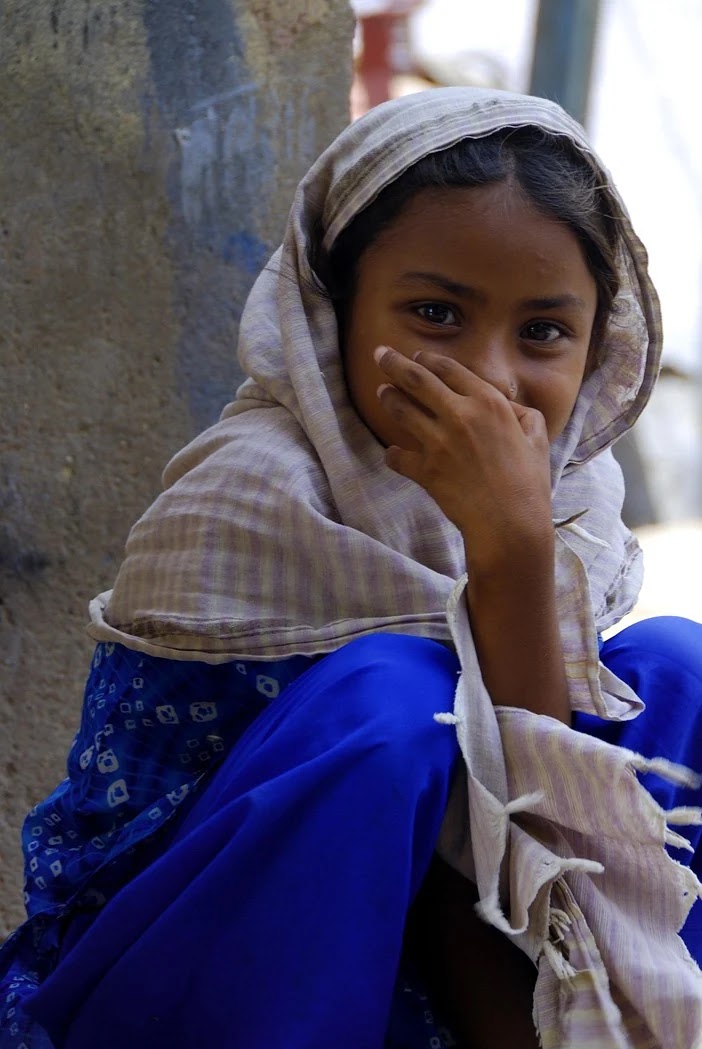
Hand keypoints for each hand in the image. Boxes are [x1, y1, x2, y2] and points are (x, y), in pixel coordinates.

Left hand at [375, 346, 553, 570]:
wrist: (509, 523)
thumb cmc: (528, 484)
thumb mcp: (537, 439)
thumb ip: (523, 415)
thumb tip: (509, 407)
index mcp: (489, 404)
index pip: (450, 370)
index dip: (429, 359)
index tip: (417, 355)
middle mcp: (460, 416)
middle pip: (417, 379)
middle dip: (394, 362)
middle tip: (380, 354)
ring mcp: (439, 442)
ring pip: (401, 409)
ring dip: (388, 398)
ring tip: (381, 391)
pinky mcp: (425, 470)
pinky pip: (398, 457)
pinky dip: (394, 455)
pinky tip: (394, 453)